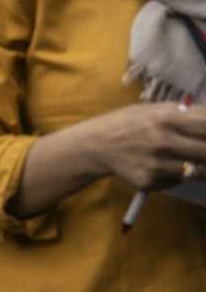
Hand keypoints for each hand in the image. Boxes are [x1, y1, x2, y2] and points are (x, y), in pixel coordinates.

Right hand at [91, 102, 205, 190]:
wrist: (95, 145)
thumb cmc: (130, 123)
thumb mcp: (155, 110)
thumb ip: (187, 115)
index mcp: (167, 118)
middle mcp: (162, 141)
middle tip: (203, 152)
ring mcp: (155, 164)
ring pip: (196, 171)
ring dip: (198, 167)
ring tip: (189, 160)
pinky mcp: (148, 181)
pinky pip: (176, 180)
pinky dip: (177, 175)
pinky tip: (164, 166)